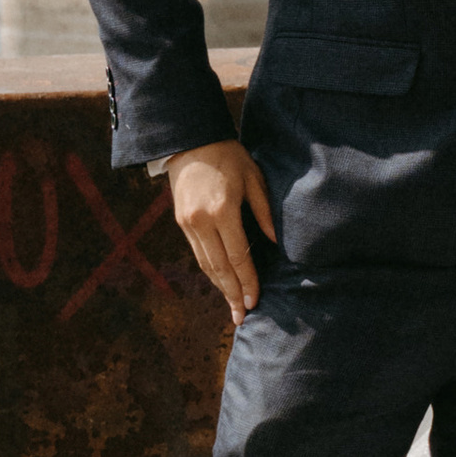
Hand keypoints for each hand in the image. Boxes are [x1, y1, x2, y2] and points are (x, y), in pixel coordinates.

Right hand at [165, 137, 275, 316]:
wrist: (189, 140)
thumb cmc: (228, 156)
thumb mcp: (253, 178)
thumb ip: (263, 212)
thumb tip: (275, 243)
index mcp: (222, 211)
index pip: (238, 257)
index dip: (248, 281)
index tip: (256, 300)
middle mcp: (202, 222)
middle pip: (220, 268)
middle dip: (232, 294)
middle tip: (242, 316)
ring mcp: (188, 224)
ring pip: (206, 265)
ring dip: (220, 288)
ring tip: (232, 306)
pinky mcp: (181, 222)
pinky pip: (198, 254)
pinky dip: (210, 271)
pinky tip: (220, 282)